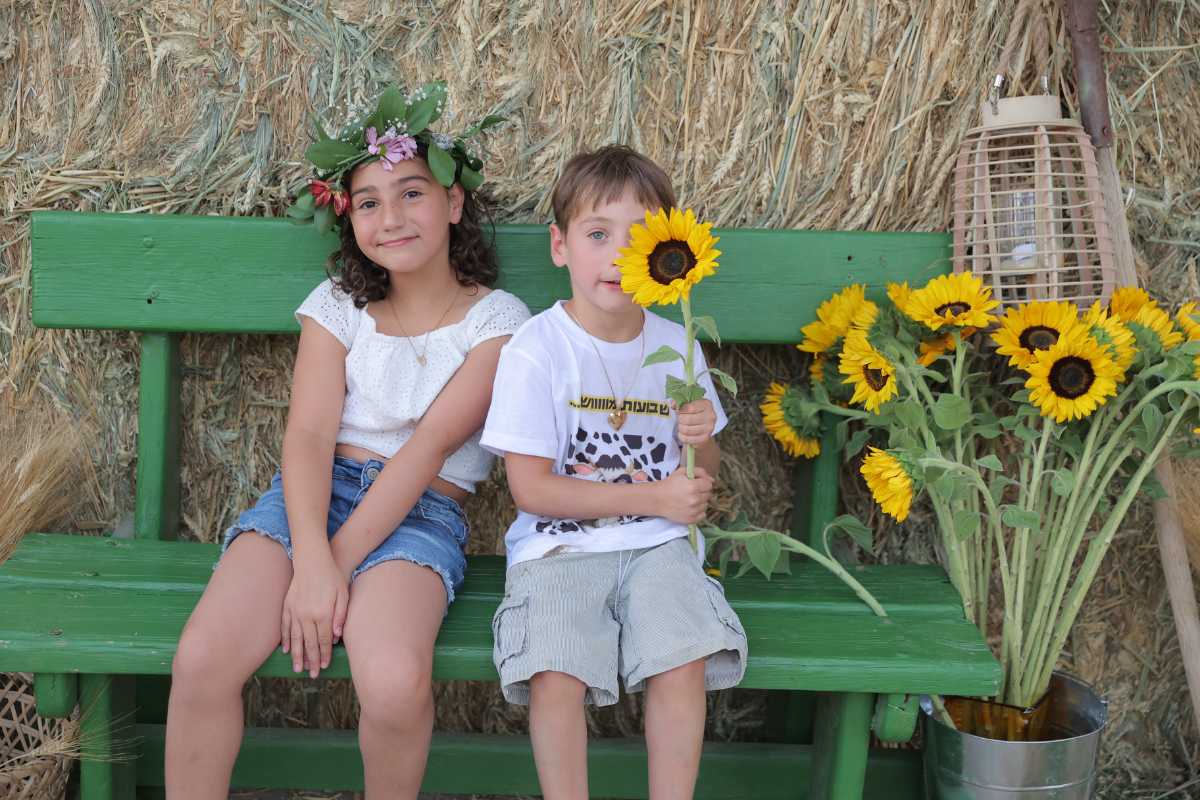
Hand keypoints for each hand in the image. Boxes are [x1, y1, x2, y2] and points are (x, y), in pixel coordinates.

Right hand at [281, 552, 349, 677]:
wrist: (312, 560)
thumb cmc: (332, 577)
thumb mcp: (343, 594)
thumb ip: (341, 615)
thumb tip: (338, 636)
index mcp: (322, 613)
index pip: (323, 640)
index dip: (324, 655)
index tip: (325, 666)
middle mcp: (306, 615)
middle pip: (309, 643)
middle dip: (311, 661)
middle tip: (312, 675)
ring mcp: (295, 611)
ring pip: (295, 638)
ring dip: (296, 655)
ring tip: (297, 669)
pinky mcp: (287, 606)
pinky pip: (285, 627)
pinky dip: (286, 639)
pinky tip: (286, 649)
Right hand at [655, 466, 712, 524]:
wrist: (657, 499)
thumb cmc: (669, 484)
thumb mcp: (682, 472)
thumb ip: (699, 472)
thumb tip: (712, 480)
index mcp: (693, 486)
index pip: (709, 485)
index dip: (703, 483)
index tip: (696, 484)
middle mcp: (695, 499)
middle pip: (708, 495)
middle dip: (702, 492)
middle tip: (691, 492)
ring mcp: (693, 511)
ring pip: (706, 505)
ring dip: (700, 502)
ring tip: (689, 500)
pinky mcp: (691, 519)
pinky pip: (703, 515)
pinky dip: (698, 511)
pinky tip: (690, 507)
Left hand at [674, 398, 716, 445]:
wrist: (704, 426)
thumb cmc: (695, 413)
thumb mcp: (689, 404)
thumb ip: (680, 403)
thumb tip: (673, 404)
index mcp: (706, 404)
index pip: (690, 408)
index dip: (681, 410)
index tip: (679, 411)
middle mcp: (710, 416)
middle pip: (688, 419)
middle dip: (680, 420)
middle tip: (679, 419)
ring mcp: (709, 428)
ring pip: (687, 430)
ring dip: (680, 428)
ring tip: (681, 426)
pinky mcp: (705, 438)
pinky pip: (688, 439)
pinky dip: (682, 436)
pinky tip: (682, 433)